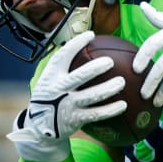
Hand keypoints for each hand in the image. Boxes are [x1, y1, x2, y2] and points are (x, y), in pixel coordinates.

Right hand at [7, 31, 125, 161]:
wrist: (38, 126)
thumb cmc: (51, 96)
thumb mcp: (49, 79)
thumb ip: (63, 66)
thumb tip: (85, 46)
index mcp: (51, 76)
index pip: (63, 56)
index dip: (76, 44)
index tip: (91, 35)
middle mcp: (58, 89)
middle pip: (78, 77)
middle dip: (95, 68)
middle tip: (110, 62)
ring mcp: (67, 105)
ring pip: (91, 96)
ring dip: (108, 89)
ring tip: (121, 82)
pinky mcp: (75, 119)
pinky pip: (96, 114)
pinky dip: (111, 110)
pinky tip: (124, 105)